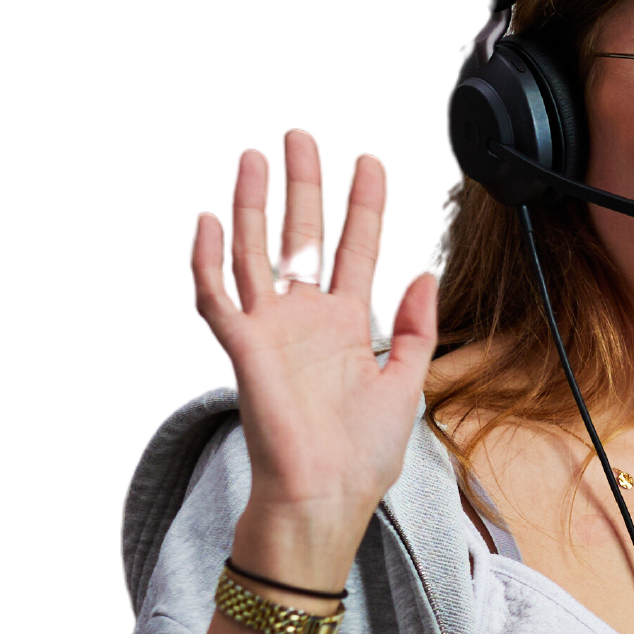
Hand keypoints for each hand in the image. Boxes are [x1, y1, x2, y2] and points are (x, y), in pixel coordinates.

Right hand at [187, 129, 441, 587]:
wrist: (326, 497)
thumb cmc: (361, 453)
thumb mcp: (406, 383)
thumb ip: (416, 328)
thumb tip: (427, 274)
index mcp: (346, 323)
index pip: (356, 247)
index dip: (362, 204)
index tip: (370, 161)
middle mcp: (305, 318)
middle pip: (300, 235)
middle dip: (301, 185)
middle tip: (298, 136)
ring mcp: (270, 330)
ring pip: (255, 253)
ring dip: (251, 205)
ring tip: (251, 157)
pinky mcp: (243, 349)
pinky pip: (216, 296)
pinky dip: (207, 260)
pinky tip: (206, 221)